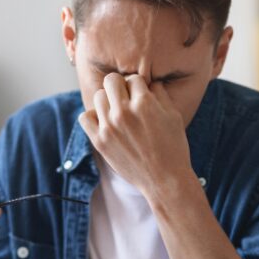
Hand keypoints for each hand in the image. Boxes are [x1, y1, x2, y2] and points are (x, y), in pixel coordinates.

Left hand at [78, 73, 192, 197]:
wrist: (164, 180)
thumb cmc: (173, 147)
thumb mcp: (173, 116)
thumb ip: (160, 94)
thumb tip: (149, 82)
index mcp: (144, 103)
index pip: (133, 78)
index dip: (139, 85)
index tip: (141, 96)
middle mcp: (124, 112)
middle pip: (111, 81)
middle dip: (120, 86)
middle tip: (127, 99)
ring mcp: (109, 127)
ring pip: (98, 96)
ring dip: (108, 101)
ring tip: (117, 112)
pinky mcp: (100, 142)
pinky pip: (85, 117)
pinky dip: (92, 116)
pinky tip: (104, 122)